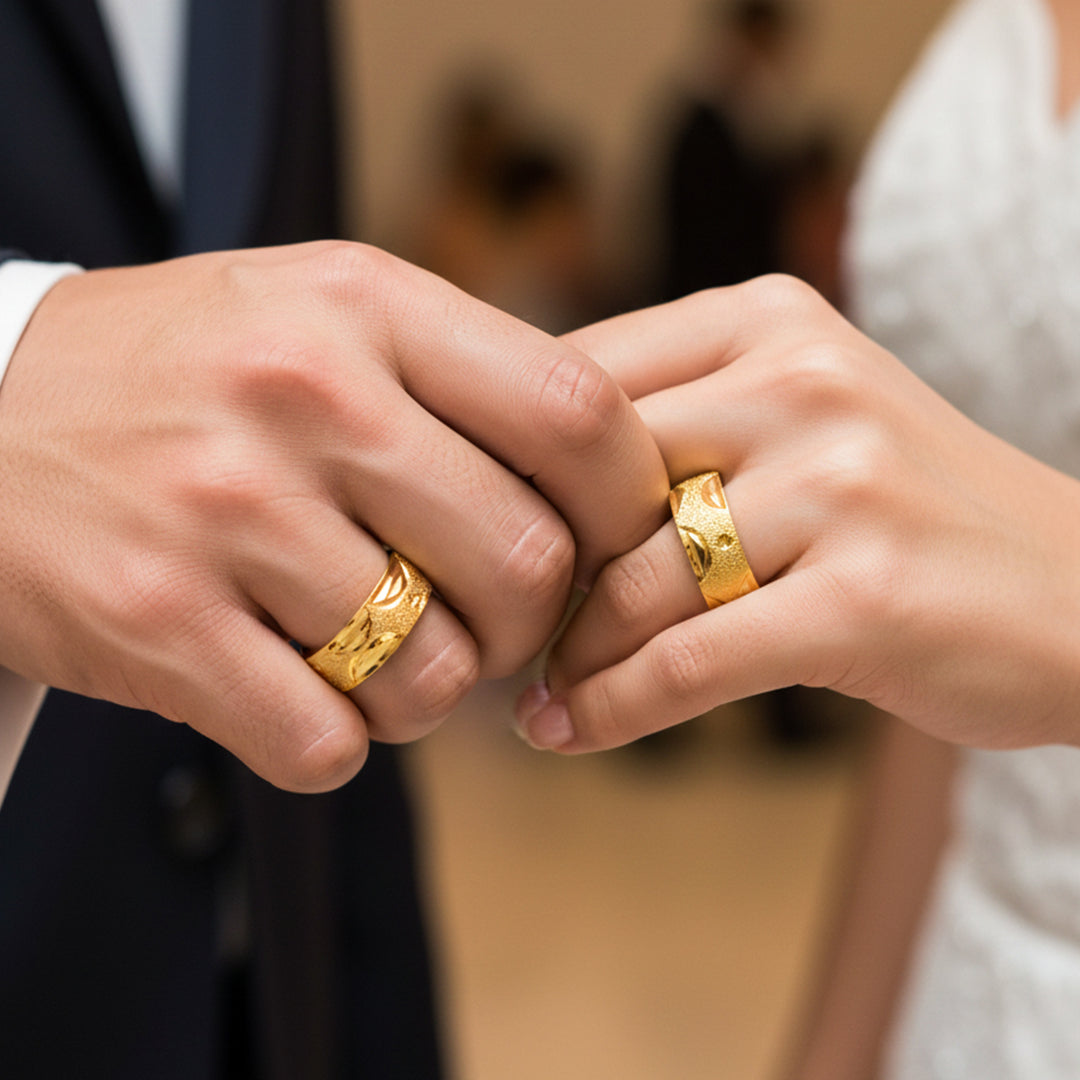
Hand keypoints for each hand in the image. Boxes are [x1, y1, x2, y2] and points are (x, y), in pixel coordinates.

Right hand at [0, 242, 668, 789]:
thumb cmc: (184, 372)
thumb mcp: (318, 315)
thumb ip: (455, 378)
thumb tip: (600, 480)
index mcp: (364, 306)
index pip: (576, 411)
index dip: (622, 501)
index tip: (603, 543)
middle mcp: (302, 396)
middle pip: (525, 563)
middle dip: (530, 625)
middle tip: (485, 621)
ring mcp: (224, 510)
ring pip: (433, 673)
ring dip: (428, 693)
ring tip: (377, 656)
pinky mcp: (153, 620)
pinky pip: (324, 741)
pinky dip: (335, 743)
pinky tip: (297, 692)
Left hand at [516, 276, 1079, 751]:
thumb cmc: (911, 511)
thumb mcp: (802, 418)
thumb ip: (680, 424)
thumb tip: (517, 485)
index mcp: (770, 321)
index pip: (575, 381)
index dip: (505, 470)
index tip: (472, 537)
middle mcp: (803, 380)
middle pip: (591, 483)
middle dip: (533, 570)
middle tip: (497, 626)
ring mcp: (842, 485)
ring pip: (629, 581)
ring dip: (567, 654)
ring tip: (541, 691)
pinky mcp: (867, 597)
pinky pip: (687, 661)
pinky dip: (611, 707)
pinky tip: (568, 732)